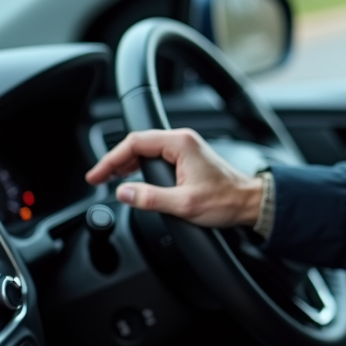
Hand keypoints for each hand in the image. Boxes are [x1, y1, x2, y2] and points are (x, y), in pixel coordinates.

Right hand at [85, 129, 263, 227]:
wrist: (249, 202)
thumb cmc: (225, 200)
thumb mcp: (184, 204)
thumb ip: (151, 198)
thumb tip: (123, 193)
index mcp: (180, 144)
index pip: (135, 143)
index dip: (111, 159)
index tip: (96, 175)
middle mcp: (182, 141)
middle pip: (138, 144)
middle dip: (115, 161)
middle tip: (98, 180)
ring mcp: (185, 149)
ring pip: (147, 150)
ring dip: (127, 164)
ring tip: (111, 181)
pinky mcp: (187, 158)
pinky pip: (157, 157)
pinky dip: (141, 167)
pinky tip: (133, 180)